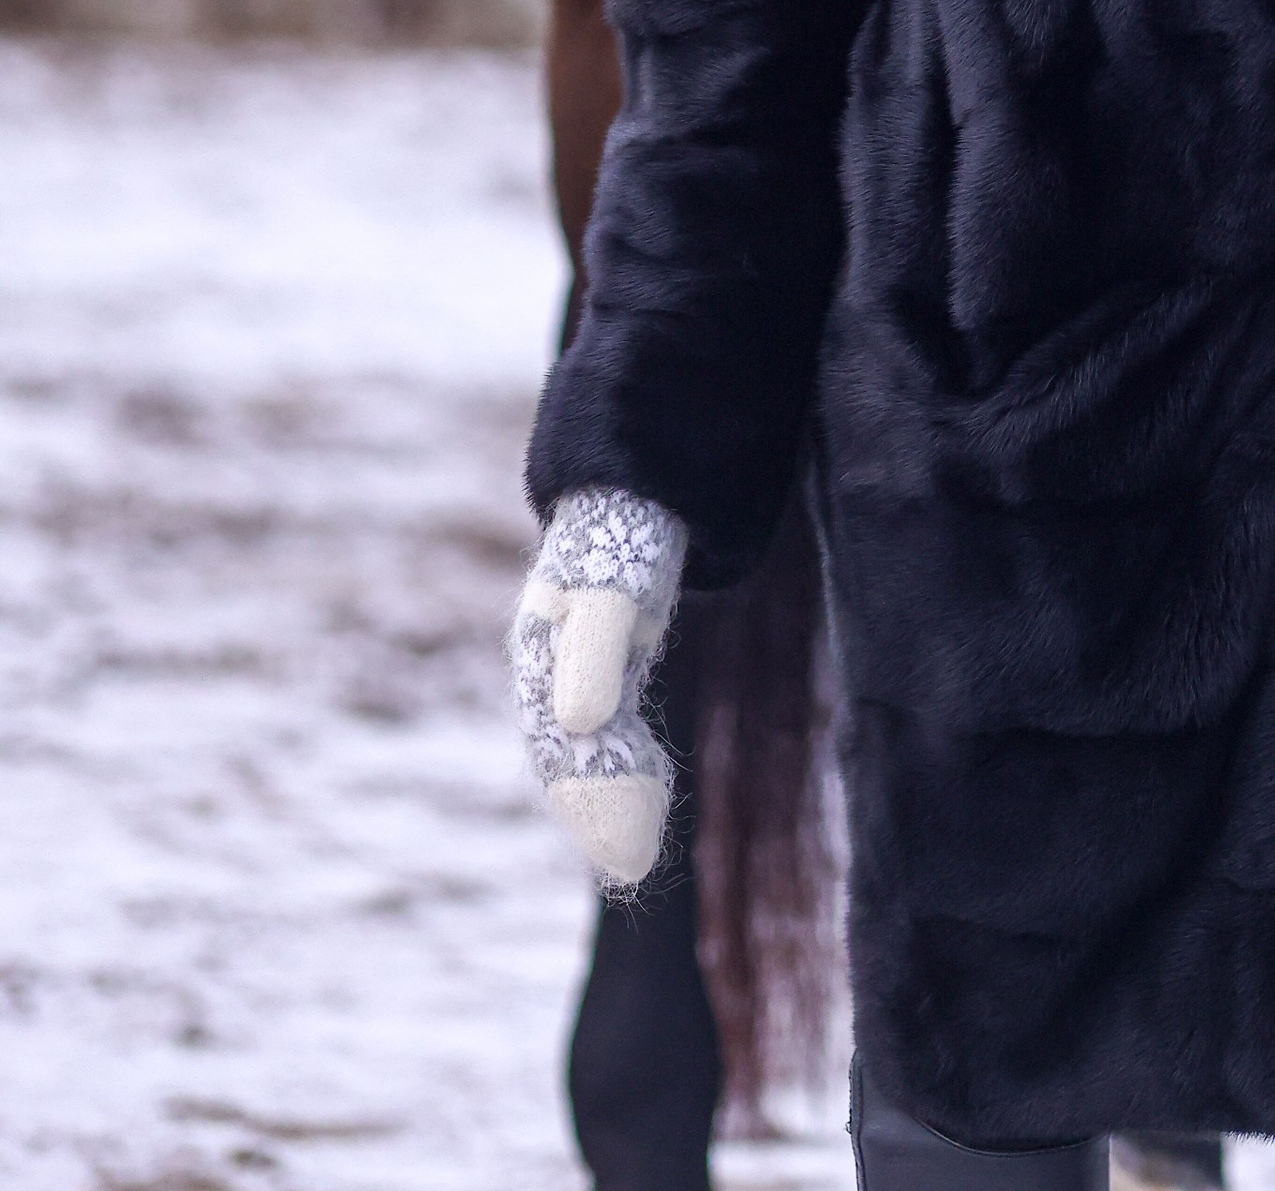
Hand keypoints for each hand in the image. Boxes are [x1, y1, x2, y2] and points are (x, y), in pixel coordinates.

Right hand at [509, 486, 686, 887]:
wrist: (639, 489)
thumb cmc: (624, 538)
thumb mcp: (613, 591)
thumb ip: (596, 653)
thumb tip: (578, 723)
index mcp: (541, 656)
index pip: (558, 747)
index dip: (588, 800)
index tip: (623, 850)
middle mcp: (552, 672)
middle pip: (566, 759)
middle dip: (597, 813)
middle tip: (634, 865)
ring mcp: (577, 673)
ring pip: (585, 754)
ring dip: (610, 801)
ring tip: (640, 852)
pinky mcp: (606, 670)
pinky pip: (607, 735)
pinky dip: (624, 770)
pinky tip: (651, 793)